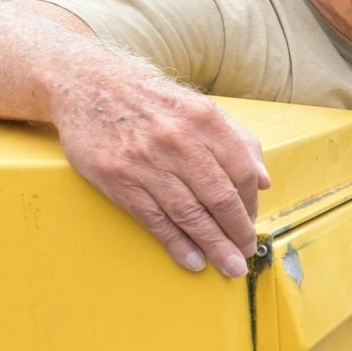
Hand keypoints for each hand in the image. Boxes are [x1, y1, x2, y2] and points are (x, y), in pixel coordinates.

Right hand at [50, 71, 270, 276]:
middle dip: (238, 233)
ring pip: (190, 214)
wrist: (88, 84)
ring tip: (229, 266)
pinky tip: (193, 260)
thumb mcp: (198, 107)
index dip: (251, 204)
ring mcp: (146, 161)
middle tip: (246, 253)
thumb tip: (264, 180)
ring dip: (214, 246)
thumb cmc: (150, 100)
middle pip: (220, 198)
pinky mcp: (119, 178)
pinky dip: (177, 244)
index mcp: (204, 119)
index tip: (251, 221)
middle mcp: (178, 140)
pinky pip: (155, 220)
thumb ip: (237, 141)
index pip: (241, 172)